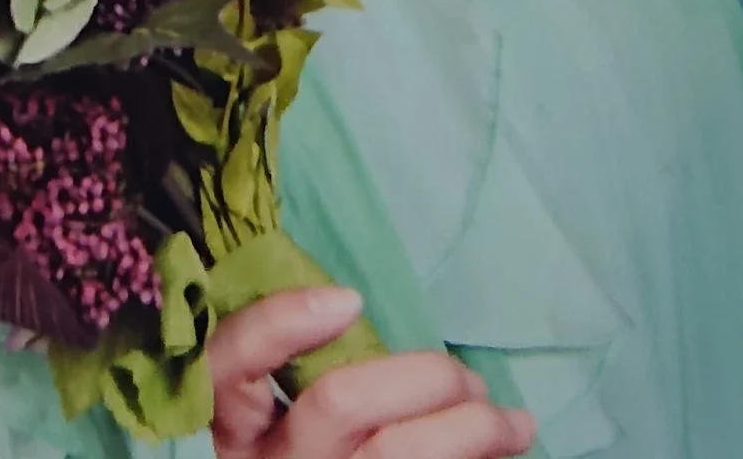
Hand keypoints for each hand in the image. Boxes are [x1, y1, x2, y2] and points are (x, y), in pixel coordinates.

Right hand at [210, 287, 536, 457]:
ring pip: (396, 452)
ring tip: (511, 421)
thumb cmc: (322, 451)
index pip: (231, 364)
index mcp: (243, 429)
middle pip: (339, 402)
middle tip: (470, 379)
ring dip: (472, 428)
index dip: (280, 323)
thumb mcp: (295, 416)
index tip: (351, 298)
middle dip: (424, 377)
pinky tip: (505, 454)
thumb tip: (369, 312)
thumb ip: (313, 368)